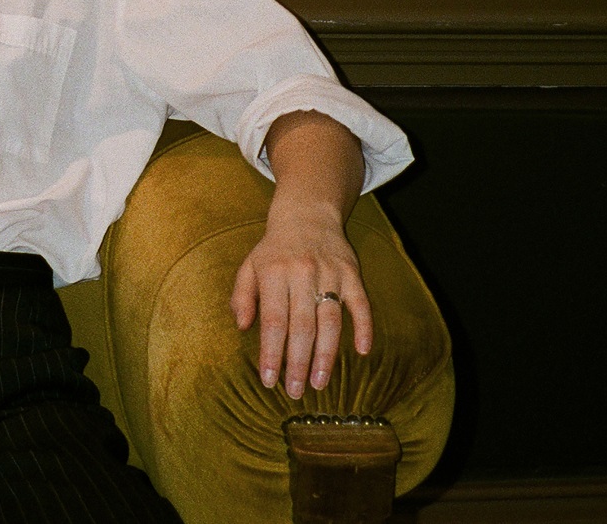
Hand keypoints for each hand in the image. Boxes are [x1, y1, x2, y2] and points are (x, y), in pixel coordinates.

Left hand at [230, 205, 372, 398]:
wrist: (307, 214)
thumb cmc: (274, 250)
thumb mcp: (249, 266)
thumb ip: (242, 296)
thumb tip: (243, 327)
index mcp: (273, 272)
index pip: (273, 320)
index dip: (272, 353)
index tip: (269, 381)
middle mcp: (302, 273)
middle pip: (301, 325)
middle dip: (298, 363)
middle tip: (294, 392)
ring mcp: (330, 273)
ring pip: (330, 320)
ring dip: (326, 355)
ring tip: (320, 383)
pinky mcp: (352, 273)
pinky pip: (361, 303)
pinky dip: (364, 326)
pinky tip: (362, 351)